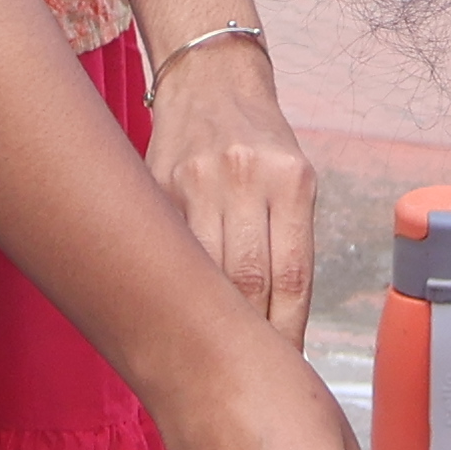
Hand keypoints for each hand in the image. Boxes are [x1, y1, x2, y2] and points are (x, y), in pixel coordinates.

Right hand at [146, 35, 318, 339]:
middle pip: (246, 281)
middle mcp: (244, 176)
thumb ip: (288, 242)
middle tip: (250, 370)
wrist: (209, 80)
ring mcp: (195, 180)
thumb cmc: (261, 141)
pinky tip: (180, 309)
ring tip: (213, 352)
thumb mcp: (294, 178)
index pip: (291, 277)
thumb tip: (280, 327)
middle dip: (250, 335)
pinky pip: (170, 248)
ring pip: (203, 271)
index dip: (288, 333)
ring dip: (210, 318)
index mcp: (291, 179)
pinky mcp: (156, 183)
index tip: (286, 365)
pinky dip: (178, 284)